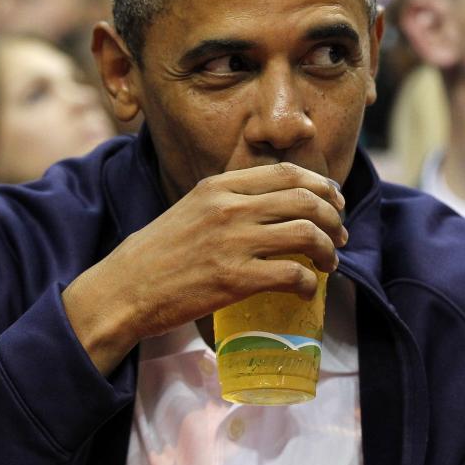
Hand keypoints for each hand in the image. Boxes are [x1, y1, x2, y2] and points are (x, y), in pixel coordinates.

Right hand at [62, 162, 346, 373]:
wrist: (125, 289)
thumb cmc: (158, 253)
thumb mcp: (192, 208)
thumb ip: (229, 200)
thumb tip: (275, 205)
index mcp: (219, 185)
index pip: (287, 173)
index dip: (321, 186)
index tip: (333, 201)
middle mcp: (230, 207)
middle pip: (305, 200)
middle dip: (333, 218)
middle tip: (339, 236)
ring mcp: (233, 242)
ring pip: (307, 234)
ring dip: (328, 250)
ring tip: (329, 263)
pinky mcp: (235, 279)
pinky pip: (292, 274)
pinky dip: (308, 283)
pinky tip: (305, 291)